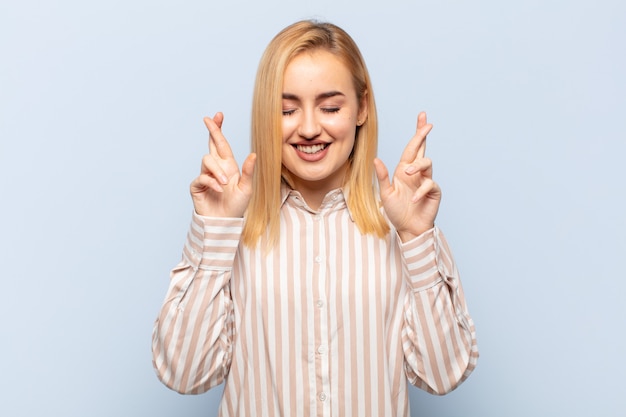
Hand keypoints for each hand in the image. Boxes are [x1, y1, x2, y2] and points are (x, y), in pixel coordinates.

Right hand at [190, 112, 255, 217]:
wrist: (225, 222)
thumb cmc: (236, 206)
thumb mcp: (246, 188)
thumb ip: (248, 171)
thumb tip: (253, 154)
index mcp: (228, 166)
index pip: (222, 144)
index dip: (218, 130)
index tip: (217, 115)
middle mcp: (216, 169)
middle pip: (211, 145)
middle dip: (211, 130)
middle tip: (207, 119)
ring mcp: (205, 176)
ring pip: (207, 160)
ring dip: (217, 171)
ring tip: (225, 184)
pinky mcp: (197, 186)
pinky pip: (202, 177)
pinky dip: (212, 183)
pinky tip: (219, 191)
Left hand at [374, 112, 440, 241]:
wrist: (408, 229)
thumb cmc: (397, 211)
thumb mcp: (386, 193)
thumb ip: (382, 177)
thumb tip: (376, 159)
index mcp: (404, 170)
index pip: (411, 148)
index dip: (417, 133)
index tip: (422, 117)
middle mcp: (416, 173)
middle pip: (422, 149)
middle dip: (424, 135)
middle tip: (427, 125)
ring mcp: (426, 181)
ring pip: (427, 163)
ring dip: (416, 166)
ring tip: (406, 174)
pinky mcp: (433, 192)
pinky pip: (430, 184)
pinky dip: (420, 190)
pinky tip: (412, 199)